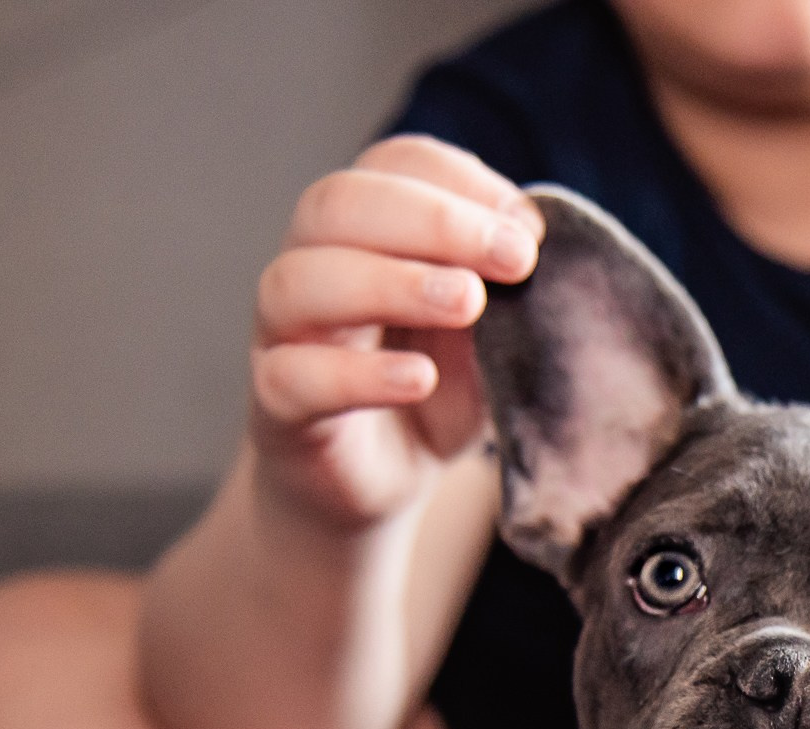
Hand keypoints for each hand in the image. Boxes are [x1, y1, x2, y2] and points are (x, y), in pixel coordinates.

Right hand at [248, 135, 545, 528]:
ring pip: (301, 281)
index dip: (458, 181)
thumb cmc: (434, 390)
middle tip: (514, 258)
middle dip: (434, 220)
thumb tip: (533, 238)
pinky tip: (419, 378)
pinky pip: (294, 376)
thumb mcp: (486, 332)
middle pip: (337, 204)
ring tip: (469, 304)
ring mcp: (284, 333)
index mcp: (366, 228)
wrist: (382, 482)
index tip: (527, 226)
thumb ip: (502, 286)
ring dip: (392, 282)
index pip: (392, 164)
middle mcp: (312, 263)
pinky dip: (360, 374)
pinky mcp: (277, 405)